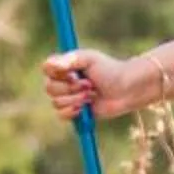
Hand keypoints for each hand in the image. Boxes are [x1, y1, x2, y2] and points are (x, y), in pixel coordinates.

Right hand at [42, 48, 164, 120]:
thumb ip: (70, 59)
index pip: (46, 68)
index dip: (57, 73)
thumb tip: (50, 64)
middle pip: (49, 88)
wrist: (126, 90)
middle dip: (70, 88)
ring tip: (92, 95)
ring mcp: (68, 97)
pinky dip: (72, 111)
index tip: (72, 72)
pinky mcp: (74, 112)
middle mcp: (63, 81)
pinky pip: (61, 115)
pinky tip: (85, 107)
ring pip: (56, 102)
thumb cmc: (110, 70)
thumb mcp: (90, 59)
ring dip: (75, 99)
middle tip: (89, 85)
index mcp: (65, 66)